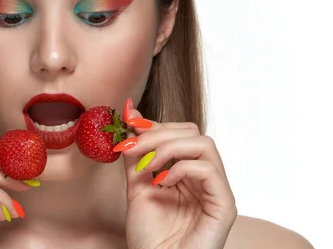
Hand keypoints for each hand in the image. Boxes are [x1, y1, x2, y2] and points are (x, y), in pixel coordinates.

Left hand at [116, 100, 236, 248]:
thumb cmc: (149, 236)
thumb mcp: (136, 185)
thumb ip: (136, 153)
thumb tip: (131, 117)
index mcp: (187, 172)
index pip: (179, 133)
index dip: (154, 126)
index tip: (129, 124)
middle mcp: (205, 178)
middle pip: (193, 132)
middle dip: (158, 134)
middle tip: (132, 147)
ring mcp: (217, 190)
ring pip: (204, 144)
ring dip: (169, 147)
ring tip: (148, 165)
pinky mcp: (224, 205)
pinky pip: (209, 169)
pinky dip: (182, 168)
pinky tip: (162, 182)